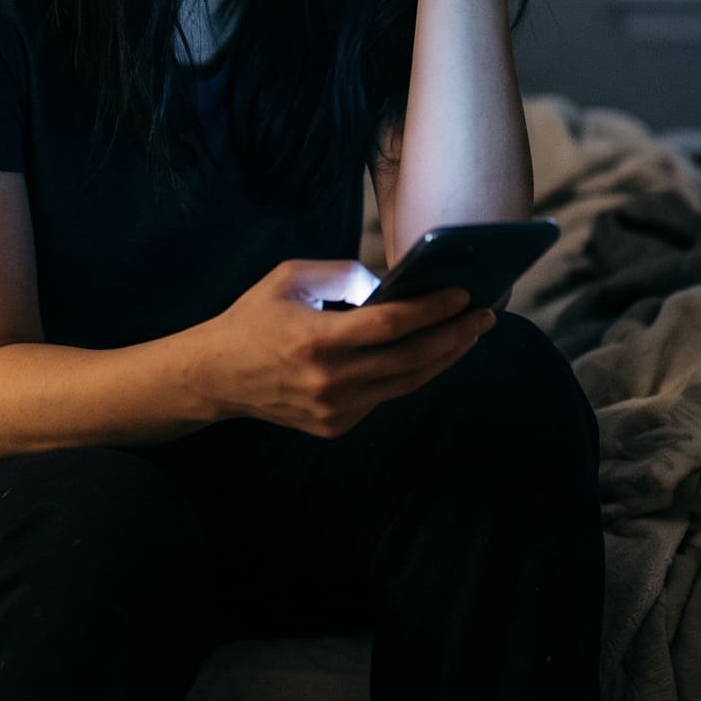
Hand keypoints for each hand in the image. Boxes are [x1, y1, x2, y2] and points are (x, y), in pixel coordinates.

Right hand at [192, 259, 494, 437]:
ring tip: (469, 333)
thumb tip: (393, 286)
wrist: (215, 378)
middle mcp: (328, 381)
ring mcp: (334, 410)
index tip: (464, 294)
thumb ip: (345, 274)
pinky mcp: (336, 425)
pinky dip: (412, 373)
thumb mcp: (291, 278)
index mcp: (315, 340)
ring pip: (406, 383)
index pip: (391, 325)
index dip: (433, 309)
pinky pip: (386, 396)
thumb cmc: (254, 318)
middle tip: (484, 315)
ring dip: (444, 357)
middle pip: (411, 358)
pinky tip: (432, 353)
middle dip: (455, 335)